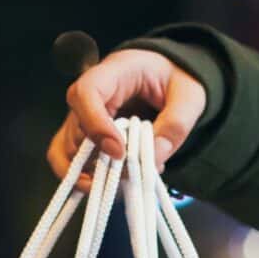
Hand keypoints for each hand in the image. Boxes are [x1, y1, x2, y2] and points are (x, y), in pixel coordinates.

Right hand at [47, 48, 205, 190]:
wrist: (171, 79)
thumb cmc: (178, 79)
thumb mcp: (189, 97)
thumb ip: (175, 125)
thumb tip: (154, 159)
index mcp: (115, 71)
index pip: (87, 93)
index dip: (96, 125)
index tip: (119, 152)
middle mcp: (92, 93)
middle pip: (76, 127)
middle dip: (99, 158)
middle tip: (129, 173)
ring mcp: (85, 115)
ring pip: (69, 148)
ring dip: (92, 171)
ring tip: (123, 180)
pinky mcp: (88, 136)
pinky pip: (70, 159)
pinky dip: (83, 177)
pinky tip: (105, 185)